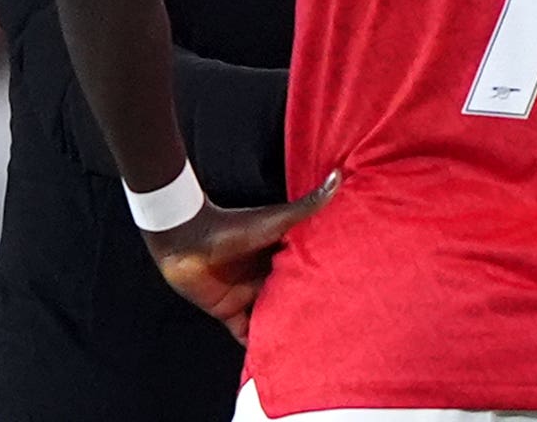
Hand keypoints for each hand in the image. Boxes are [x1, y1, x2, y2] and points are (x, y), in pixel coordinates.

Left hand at [142, 170, 338, 343]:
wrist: (188, 241)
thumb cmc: (234, 226)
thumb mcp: (278, 219)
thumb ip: (309, 204)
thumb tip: (339, 175)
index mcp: (282, 256)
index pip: (307, 272)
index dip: (325, 282)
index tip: (348, 294)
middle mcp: (268, 277)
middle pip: (292, 298)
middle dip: (308, 311)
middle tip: (337, 330)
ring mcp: (249, 296)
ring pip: (273, 319)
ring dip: (286, 331)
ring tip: (313, 350)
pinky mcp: (230, 313)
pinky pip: (247, 335)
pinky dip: (257, 347)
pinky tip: (275, 361)